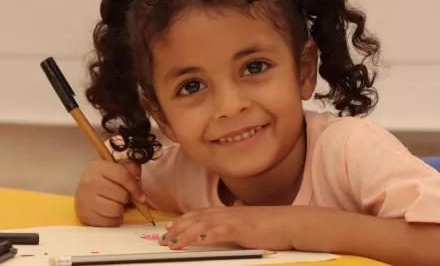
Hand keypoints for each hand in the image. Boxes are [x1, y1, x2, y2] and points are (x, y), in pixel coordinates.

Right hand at [74, 158, 144, 226]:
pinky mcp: (85, 215)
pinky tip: (109, 213)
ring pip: (116, 210)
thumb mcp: (116, 167)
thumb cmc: (104, 178)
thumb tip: (139, 190)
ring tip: (115, 204)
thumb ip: (131, 170)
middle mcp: (89, 181)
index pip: (122, 175)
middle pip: (121, 195)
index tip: (140, 196)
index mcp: (98, 166)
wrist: (84, 191)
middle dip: (126, 198)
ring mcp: (85, 199)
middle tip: (121, 197)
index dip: (135, 187)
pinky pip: (110, 222)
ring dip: (120, 209)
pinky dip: (114, 220)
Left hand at [159, 206, 306, 250]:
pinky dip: (204, 234)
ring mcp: (232, 219)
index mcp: (228, 211)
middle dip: (177, 228)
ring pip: (201, 225)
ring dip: (184, 234)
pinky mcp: (240, 228)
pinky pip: (217, 231)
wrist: (290, 223)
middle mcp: (226, 212)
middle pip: (195, 218)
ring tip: (171, 243)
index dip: (183, 220)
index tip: (170, 227)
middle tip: (164, 238)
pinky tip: (194, 239)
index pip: (199, 214)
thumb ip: (237, 222)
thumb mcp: (249, 223)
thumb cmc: (273, 225)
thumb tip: (230, 219)